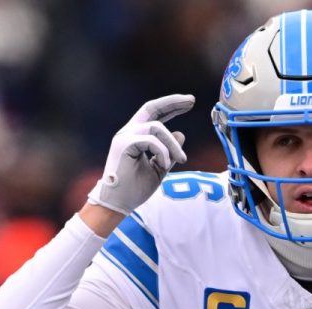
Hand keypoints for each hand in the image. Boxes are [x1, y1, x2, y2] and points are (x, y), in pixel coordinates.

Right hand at [87, 94, 194, 215]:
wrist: (119, 204)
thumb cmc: (135, 189)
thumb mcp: (159, 168)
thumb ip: (169, 152)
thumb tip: (180, 133)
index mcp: (135, 136)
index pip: (154, 114)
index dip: (171, 106)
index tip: (190, 102)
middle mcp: (128, 132)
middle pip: (151, 108)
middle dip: (172, 102)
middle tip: (192, 100)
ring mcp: (124, 137)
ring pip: (157, 127)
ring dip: (173, 144)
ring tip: (180, 160)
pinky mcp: (124, 144)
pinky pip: (151, 140)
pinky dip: (163, 152)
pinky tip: (164, 164)